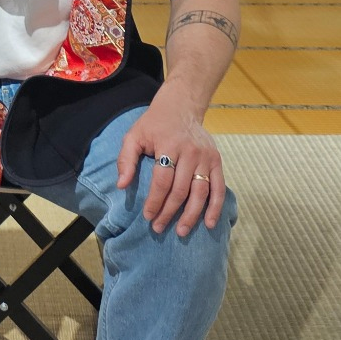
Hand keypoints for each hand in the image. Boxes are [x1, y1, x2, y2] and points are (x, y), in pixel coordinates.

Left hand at [115, 81, 225, 235]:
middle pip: (181, 189)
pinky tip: (210, 223)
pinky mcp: (216, 161)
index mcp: (168, 145)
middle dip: (169, 212)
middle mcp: (190, 152)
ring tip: (182, 232)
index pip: (162, 180)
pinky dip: (216, 207)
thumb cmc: (154, 124)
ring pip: (200, 192)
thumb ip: (125, 159)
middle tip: (159, 227)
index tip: (148, 216)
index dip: (155, 201)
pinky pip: (219, 187)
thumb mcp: (134, 136)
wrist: (181, 107)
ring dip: (191, 215)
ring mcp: (206, 157)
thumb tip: (121, 185)